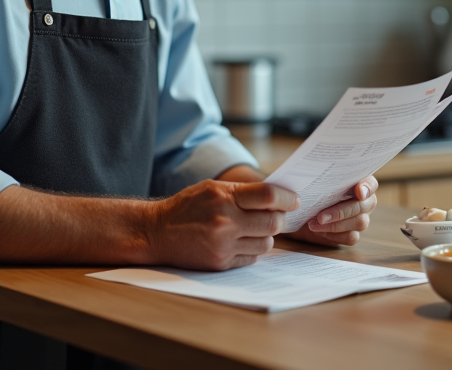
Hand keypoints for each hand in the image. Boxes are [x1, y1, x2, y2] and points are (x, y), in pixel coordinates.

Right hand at [140, 180, 298, 270]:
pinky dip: (252, 249)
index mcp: (224, 197)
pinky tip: (241, 241)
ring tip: (256, 229)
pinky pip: (252, 258)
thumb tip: (277, 196)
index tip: (294, 200)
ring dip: (267, 236)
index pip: (268, 196)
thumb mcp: (212, 188)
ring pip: (266, 243)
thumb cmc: (187, 206)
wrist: (156, 232)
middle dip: (281, 219)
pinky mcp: (220, 263)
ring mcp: (223, 245)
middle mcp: (225, 221)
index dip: (287, 198)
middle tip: (279, 216)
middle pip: (273, 222)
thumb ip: (243, 191)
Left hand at [287, 176, 377, 246]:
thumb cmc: (310, 191)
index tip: (358, 192)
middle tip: (320, 216)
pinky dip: (334, 236)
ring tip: (314, 224)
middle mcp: (364, 201)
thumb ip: (317, 178)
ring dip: (335, 225)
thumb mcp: (311, 182)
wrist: (301, 210)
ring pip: (360, 223)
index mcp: (358, 183)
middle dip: (341, 212)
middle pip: (364, 206)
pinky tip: (319, 232)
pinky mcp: (352, 234)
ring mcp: (360, 218)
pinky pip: (351, 237)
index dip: (367, 187)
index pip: (371, 183)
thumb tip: (310, 183)